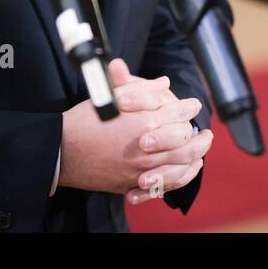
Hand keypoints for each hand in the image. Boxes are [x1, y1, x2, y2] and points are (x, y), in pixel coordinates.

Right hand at [57, 59, 210, 200]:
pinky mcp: (131, 184)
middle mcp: (146, 147)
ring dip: (195, 157)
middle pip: (184, 141)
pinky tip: (184, 171)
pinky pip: (163, 185)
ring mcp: (140, 169)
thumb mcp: (110, 95)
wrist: (60, 152)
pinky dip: (178, 178)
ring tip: (201, 150)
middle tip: (207, 131)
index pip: (176, 113)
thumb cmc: (84, 121)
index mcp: (142, 121)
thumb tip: (163, 83)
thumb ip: (140, 88)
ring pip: (178, 165)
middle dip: (198, 135)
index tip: (194, 104)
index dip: (187, 107)